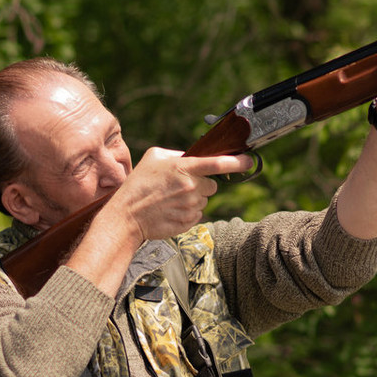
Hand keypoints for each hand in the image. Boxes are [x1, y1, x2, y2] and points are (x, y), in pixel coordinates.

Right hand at [106, 147, 252, 242]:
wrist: (127, 216)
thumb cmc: (138, 184)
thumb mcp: (154, 157)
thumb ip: (177, 154)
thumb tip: (193, 157)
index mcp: (184, 168)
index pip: (218, 164)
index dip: (237, 162)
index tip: (249, 161)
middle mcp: (191, 187)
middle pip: (212, 186)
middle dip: (202, 185)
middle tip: (181, 186)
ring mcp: (191, 206)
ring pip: (204, 201)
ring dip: (193, 199)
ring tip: (171, 199)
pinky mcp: (189, 222)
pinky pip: (197, 214)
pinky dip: (188, 212)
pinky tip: (171, 210)